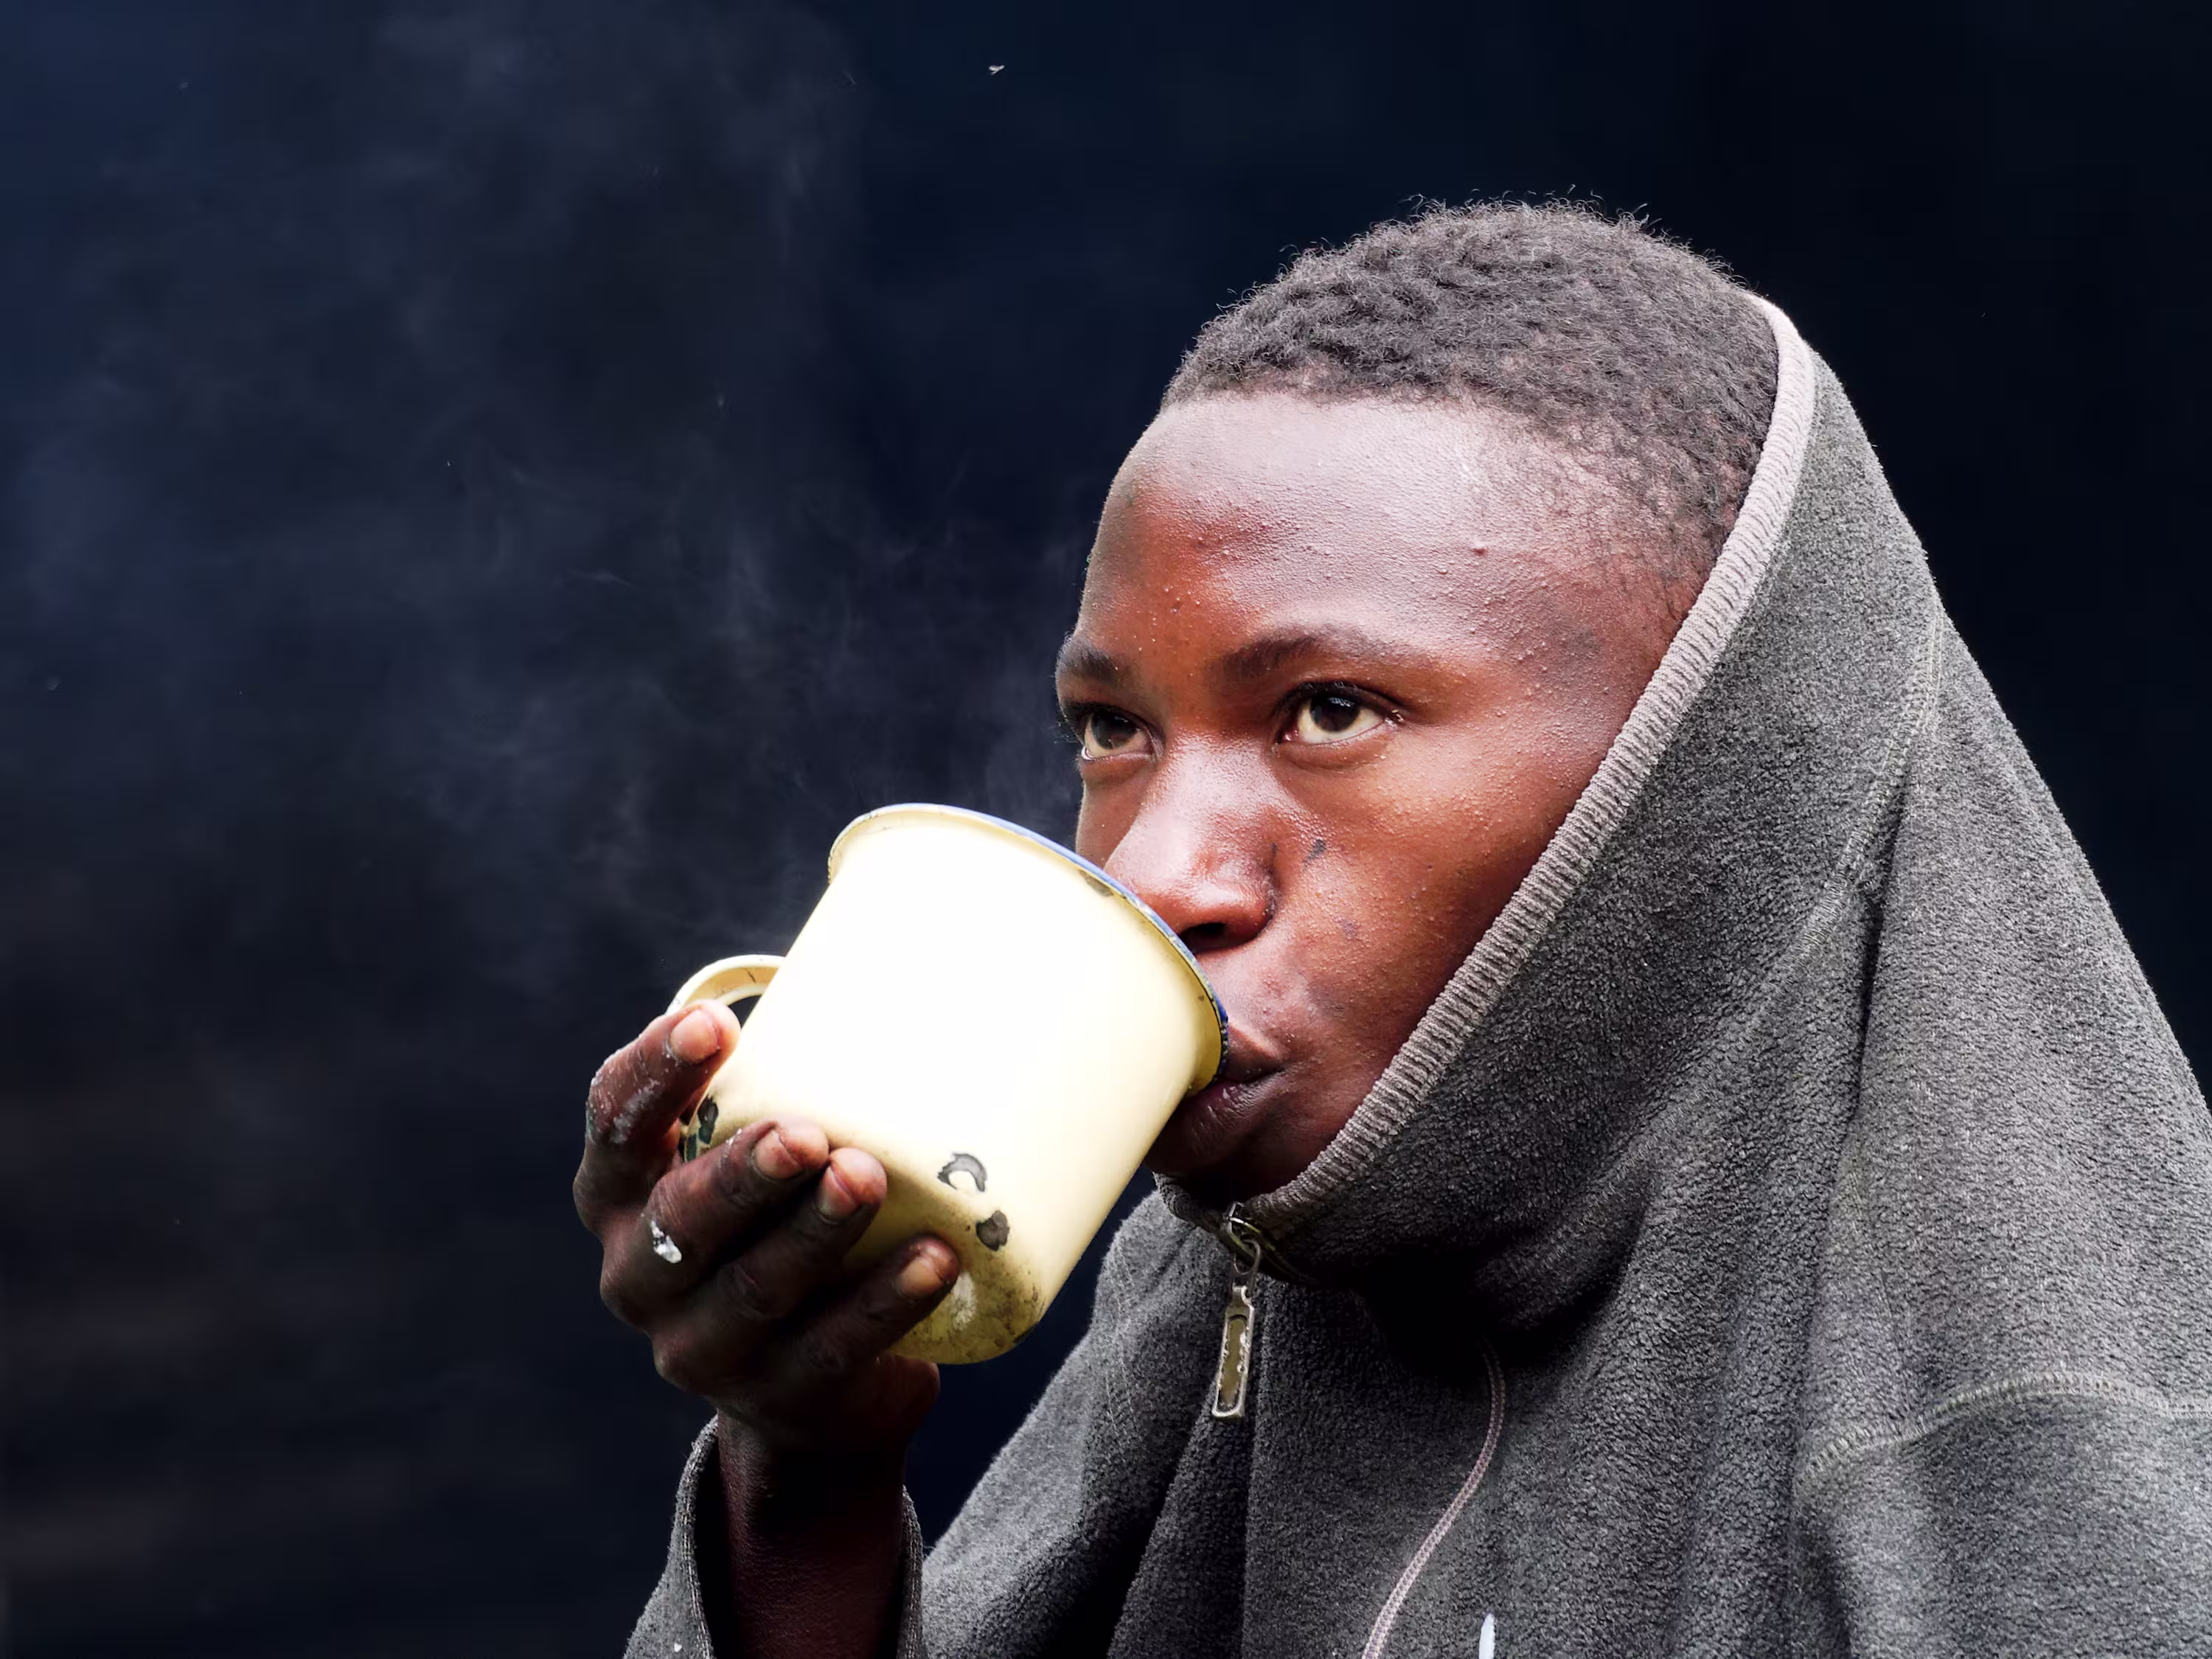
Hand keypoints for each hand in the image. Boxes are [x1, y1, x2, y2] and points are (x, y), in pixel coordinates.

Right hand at [573, 1002, 959, 1455]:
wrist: (815, 1388)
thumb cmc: (789, 1220)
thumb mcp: (765, 1156)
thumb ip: (794, 1078)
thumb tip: (913, 945)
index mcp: (624, 1193)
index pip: (615, 1124)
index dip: (654, 1074)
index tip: (716, 1024)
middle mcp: (642, 1271)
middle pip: (681, 1219)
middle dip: (743, 1173)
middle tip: (809, 1132)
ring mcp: (699, 1346)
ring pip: (754, 1290)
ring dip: (814, 1233)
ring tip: (870, 1178)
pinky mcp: (775, 1397)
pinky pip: (829, 1351)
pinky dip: (882, 1304)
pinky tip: (934, 1259)